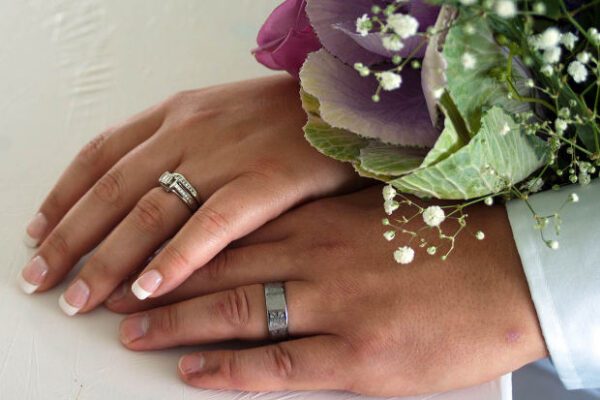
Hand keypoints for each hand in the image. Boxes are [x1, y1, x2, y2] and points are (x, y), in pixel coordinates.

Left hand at [20, 75, 361, 314]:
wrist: (342, 102)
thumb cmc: (280, 116)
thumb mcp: (219, 116)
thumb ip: (178, 149)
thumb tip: (138, 196)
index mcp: (176, 114)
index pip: (101, 155)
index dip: (64, 197)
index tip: (40, 233)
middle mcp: (189, 132)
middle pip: (114, 190)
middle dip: (73, 239)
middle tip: (44, 280)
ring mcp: (226, 156)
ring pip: (151, 211)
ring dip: (111, 258)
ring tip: (84, 298)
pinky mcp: (266, 181)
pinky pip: (211, 224)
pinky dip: (177, 257)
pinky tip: (152, 288)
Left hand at [108, 186, 547, 395]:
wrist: (506, 272)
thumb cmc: (443, 240)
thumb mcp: (373, 217)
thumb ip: (321, 224)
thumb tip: (276, 230)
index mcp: (320, 224)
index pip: (231, 233)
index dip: (179, 246)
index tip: (142, 253)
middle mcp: (316, 260)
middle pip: (221, 271)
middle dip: (162, 284)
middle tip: (115, 295)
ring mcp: (334, 308)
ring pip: (238, 313)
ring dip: (180, 324)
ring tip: (134, 332)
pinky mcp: (358, 358)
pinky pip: (279, 365)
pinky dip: (230, 369)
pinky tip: (194, 371)